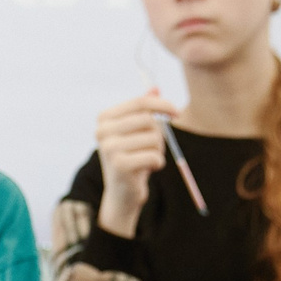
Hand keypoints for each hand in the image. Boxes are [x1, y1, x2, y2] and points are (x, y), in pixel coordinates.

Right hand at [93, 89, 179, 238]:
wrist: (122, 193)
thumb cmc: (132, 157)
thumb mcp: (137, 131)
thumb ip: (144, 109)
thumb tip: (155, 88)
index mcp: (104, 118)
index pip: (140, 102)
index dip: (162, 104)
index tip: (177, 112)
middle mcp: (102, 132)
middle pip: (148, 120)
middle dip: (159, 134)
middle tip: (155, 147)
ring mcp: (109, 149)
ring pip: (154, 139)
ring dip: (159, 150)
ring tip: (148, 159)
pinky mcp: (120, 166)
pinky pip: (154, 156)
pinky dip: (158, 163)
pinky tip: (148, 169)